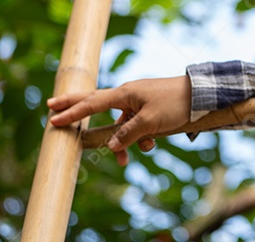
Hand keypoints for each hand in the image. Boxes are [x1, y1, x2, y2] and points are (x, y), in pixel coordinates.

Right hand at [46, 75, 191, 165]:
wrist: (202, 96)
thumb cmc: (175, 104)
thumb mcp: (150, 122)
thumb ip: (128, 134)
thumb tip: (111, 146)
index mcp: (125, 93)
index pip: (92, 103)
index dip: (72, 112)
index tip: (52, 117)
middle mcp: (128, 95)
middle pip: (96, 103)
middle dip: (75, 109)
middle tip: (52, 108)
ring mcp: (138, 101)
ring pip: (120, 124)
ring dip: (122, 142)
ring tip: (125, 161)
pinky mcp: (149, 109)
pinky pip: (136, 126)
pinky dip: (139, 138)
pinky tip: (151, 145)